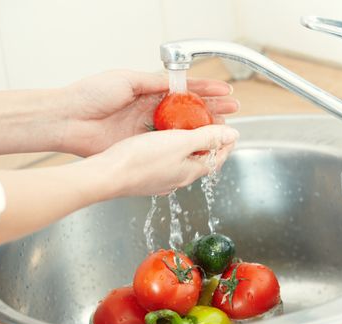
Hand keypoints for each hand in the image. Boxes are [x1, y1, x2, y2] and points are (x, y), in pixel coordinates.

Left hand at [58, 70, 238, 156]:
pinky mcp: (140, 146)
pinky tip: (199, 145)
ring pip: (181, 129)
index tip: (225, 93)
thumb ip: (153, 82)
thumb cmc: (92, 94)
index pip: (184, 90)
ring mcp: (147, 129)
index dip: (206, 91)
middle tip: (232, 111)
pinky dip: (183, 145)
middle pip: (188, 110)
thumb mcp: (127, 80)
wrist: (69, 119)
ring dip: (202, 129)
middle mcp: (151, 110)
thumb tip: (176, 83)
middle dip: (212, 109)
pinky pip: (166, 145)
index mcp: (148, 91)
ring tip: (223, 128)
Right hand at [83, 124, 239, 198]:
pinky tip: (163, 141)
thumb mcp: (181, 142)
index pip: (218, 158)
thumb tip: (233, 135)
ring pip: (183, 161)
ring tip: (189, 130)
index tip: (230, 131)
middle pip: (201, 160)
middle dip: (209, 143)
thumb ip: (208, 137)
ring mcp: (162, 179)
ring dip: (190, 146)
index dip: (226, 143)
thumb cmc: (141, 159)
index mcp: (191, 171)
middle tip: (212, 126)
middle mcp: (178, 179)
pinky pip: (166, 161)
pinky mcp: (147, 176)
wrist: (108, 174)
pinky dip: (172, 149)